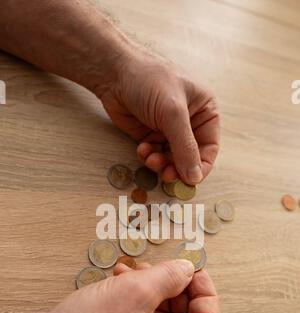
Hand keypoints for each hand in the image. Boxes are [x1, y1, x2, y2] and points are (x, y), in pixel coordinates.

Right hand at [5, 260, 219, 312]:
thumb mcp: (134, 292)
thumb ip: (170, 276)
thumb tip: (188, 268)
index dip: (203, 288)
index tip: (192, 265)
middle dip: (170, 285)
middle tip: (155, 265)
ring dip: (150, 290)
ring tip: (128, 271)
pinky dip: (137, 302)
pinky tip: (119, 283)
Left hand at [98, 50, 219, 184]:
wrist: (113, 72)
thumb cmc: (149, 81)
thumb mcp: (172, 113)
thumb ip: (185, 147)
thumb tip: (194, 177)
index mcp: (204, 111)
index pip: (209, 147)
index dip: (201, 166)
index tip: (189, 180)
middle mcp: (189, 122)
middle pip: (190, 157)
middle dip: (177, 167)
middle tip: (166, 174)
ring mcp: (169, 130)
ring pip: (171, 160)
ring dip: (161, 164)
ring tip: (150, 159)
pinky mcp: (151, 135)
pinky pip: (155, 156)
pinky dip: (149, 157)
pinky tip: (142, 149)